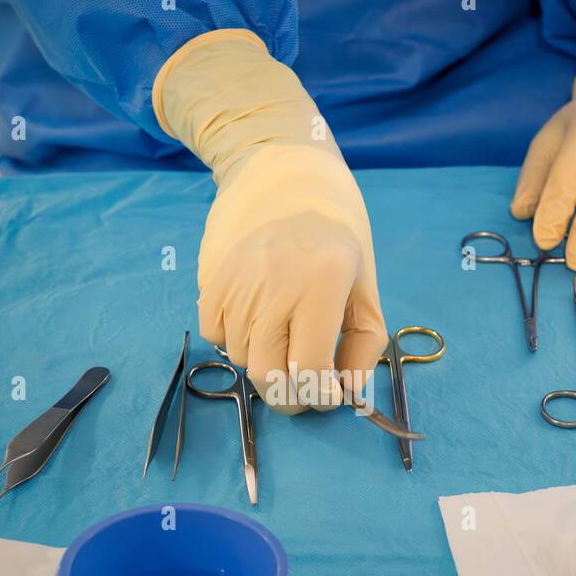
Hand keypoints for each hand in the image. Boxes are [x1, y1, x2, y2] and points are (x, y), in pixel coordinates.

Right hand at [198, 162, 387, 414]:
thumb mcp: (365, 287)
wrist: (283, 178)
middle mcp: (273, 287)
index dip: (320, 396)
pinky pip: (214, 336)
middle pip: (268, 375)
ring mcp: (236, 285)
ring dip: (265, 365)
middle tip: (305, 391)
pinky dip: (235, 341)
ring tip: (284, 340)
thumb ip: (364, 345)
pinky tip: (256, 320)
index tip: (329, 397)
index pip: (309, 369)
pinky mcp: (210, 281)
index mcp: (321, 286)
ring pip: (241, 360)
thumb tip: (350, 395)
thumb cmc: (335, 236)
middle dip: (289, 398)